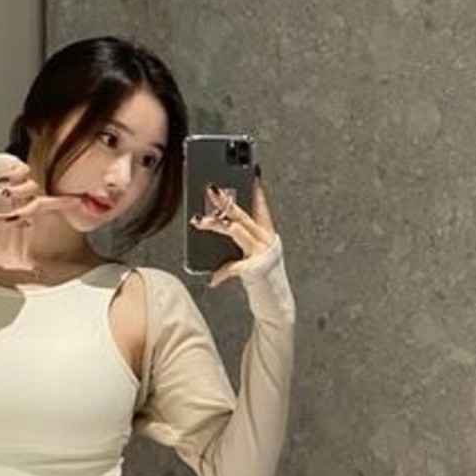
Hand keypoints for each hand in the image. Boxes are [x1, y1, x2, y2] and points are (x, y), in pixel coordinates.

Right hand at [0, 160, 78, 270]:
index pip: (43, 205)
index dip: (61, 204)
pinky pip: (24, 172)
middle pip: (39, 199)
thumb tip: (27, 221)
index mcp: (15, 205)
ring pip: (32, 187)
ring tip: (3, 193)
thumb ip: (5, 223)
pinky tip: (1, 180)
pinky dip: (16, 178)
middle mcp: (18, 190)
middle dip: (33, 206)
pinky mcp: (10, 163)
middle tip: (14, 207)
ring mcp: (15, 177)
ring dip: (21, 194)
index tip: (78, 202)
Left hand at [190, 172, 279, 287]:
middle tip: (210, 188)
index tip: (251, 170)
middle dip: (225, 200)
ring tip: (199, 220)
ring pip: (237, 231)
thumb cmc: (261, 279)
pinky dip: (221, 273)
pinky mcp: (257, 269)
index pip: (260, 205)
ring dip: (216, 224)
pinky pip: (234, 267)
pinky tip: (212, 279)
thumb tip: (214, 224)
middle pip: (243, 214)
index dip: (256, 187)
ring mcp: (263, 253)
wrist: (276, 305)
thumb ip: (237, 240)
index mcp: (266, 234)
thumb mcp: (248, 255)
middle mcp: (267, 240)